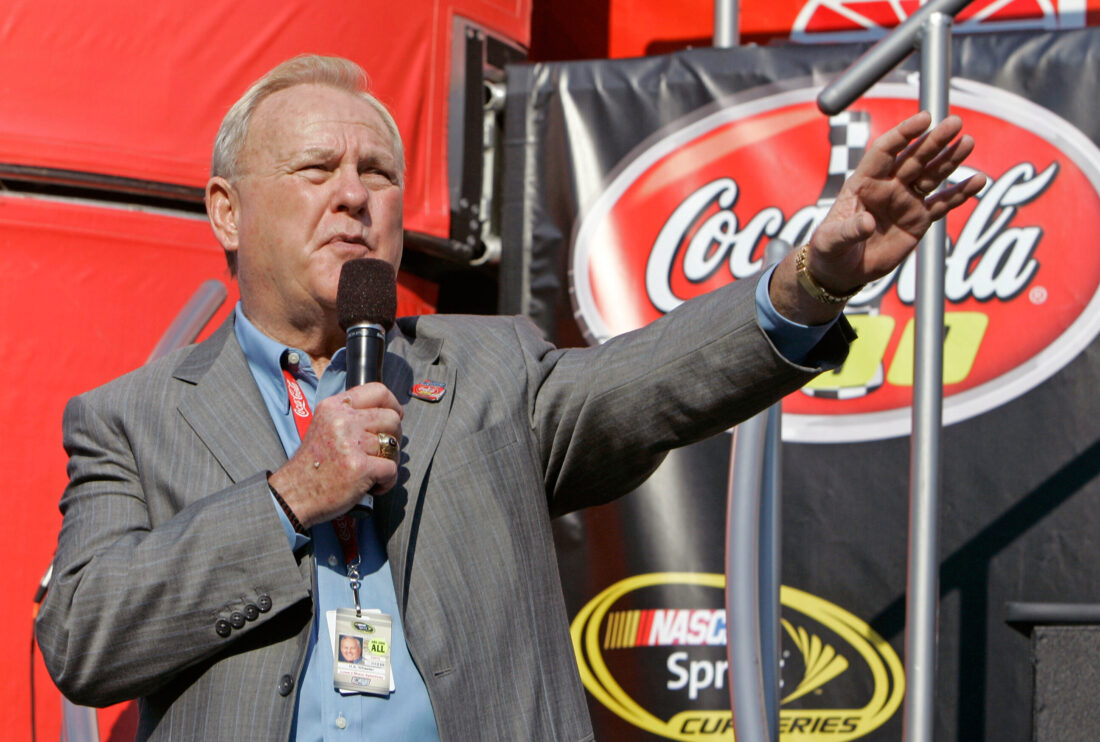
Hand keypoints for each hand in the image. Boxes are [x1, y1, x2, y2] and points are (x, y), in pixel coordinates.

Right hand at [269, 382, 402, 527]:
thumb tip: (388, 413)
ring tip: (372, 471)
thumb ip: (351, 416)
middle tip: (380, 452)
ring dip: (389, 462)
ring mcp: (351, 444)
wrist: (293, 495)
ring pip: (393, 446)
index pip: (377, 391)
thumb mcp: (325, 426)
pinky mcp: (359, 467)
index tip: (395, 416)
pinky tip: (372, 486)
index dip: (393, 404)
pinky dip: (387, 481)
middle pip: (392, 418)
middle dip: (393, 437)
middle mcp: (342, 421)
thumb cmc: (313, 465)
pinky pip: (392, 469)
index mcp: (333, 407)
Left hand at [770, 111, 986, 324]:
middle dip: (934, 141)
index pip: (884, 151)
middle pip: (914, 158)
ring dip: (950, 159)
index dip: (903, 134)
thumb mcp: (830, 240)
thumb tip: (866, 222)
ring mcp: (906, 201)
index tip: (924, 118)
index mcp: (863, 182)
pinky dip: (960, 193)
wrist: (842, 271)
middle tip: (955, 123)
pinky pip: (943, 203)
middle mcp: (888, 187)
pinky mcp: (919, 219)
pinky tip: (979, 181)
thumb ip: (848, 230)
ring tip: (967, 142)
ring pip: (931, 175)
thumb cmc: (830, 249)